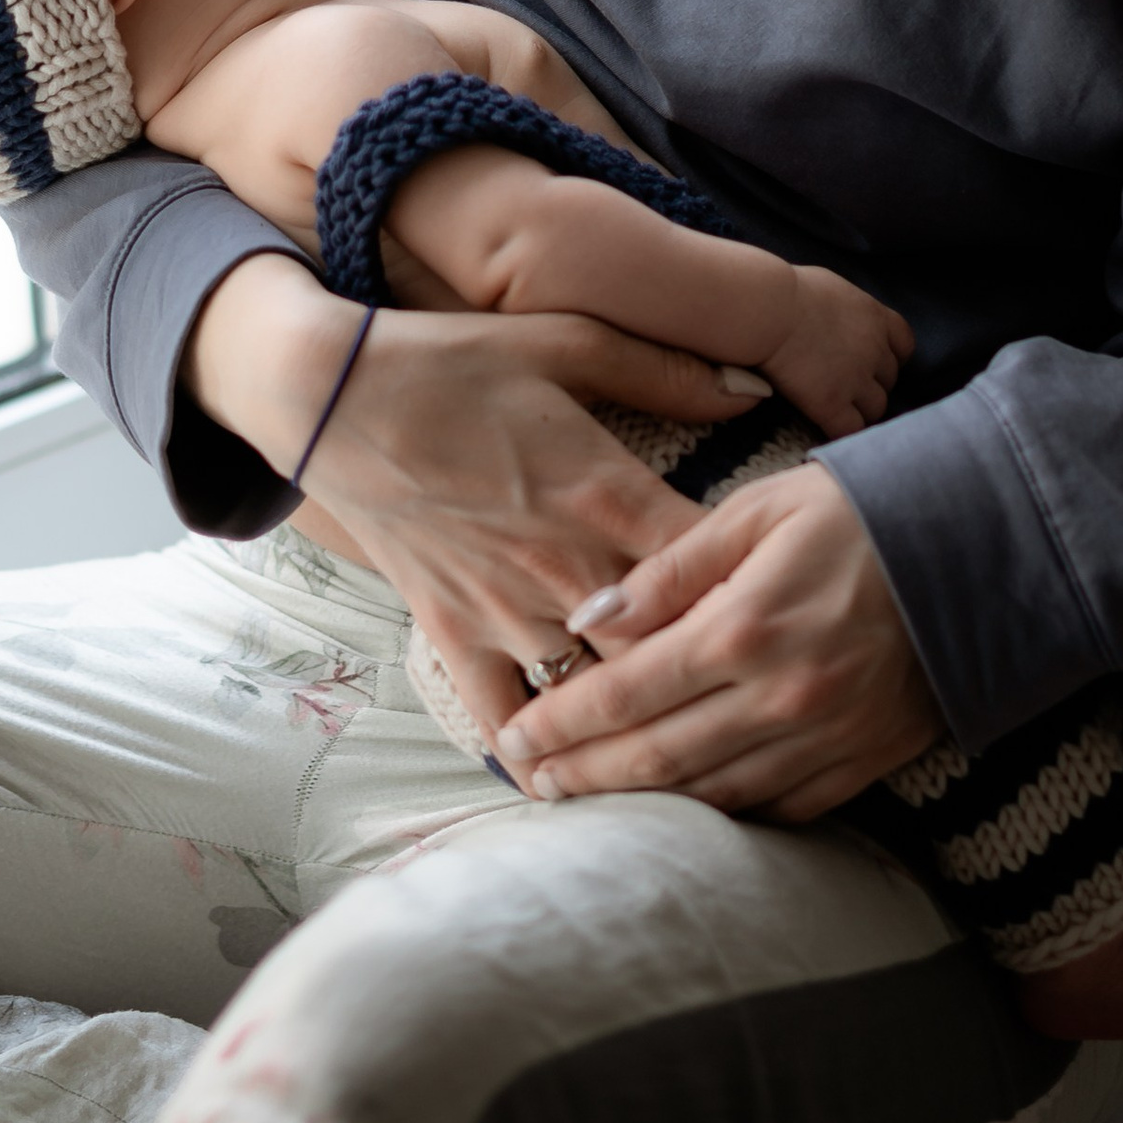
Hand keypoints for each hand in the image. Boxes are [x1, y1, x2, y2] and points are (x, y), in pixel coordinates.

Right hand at [183, 257, 743, 745]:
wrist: (333, 396)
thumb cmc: (455, 360)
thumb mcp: (568, 341)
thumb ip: (667, 368)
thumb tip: (754, 386)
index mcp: (607, 494)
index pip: (713, 568)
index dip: (760, 592)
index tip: (790, 603)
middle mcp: (567, 568)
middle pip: (670, 651)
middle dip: (720, 675)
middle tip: (766, 699)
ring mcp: (507, 612)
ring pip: (599, 698)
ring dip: (646, 725)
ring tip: (701, 752)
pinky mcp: (453, 636)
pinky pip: (505, 721)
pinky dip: (544, 757)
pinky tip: (581, 781)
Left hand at [495, 464, 943, 822]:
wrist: (989, 546)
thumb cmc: (863, 511)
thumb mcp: (758, 511)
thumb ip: (671, 568)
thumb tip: (593, 616)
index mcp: (747, 628)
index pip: (627, 692)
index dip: (562, 721)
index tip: (514, 735)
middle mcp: (783, 698)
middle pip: (658, 758)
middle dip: (584, 776)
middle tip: (529, 783)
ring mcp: (827, 740)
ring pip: (712, 796)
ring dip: (642, 806)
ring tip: (585, 804)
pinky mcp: (865, 763)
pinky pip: (779, 810)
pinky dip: (723, 817)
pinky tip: (683, 813)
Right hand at [758, 267, 912, 439]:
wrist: (766, 309)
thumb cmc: (786, 290)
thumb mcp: (830, 288)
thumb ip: (846, 308)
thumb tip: (839, 316)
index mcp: (874, 317)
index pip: (904, 345)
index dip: (891, 356)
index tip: (875, 362)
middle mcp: (874, 349)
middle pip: (890, 379)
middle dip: (872, 383)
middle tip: (846, 385)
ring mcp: (856, 379)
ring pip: (876, 408)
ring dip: (860, 410)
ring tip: (837, 410)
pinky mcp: (832, 404)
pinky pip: (851, 430)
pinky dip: (842, 431)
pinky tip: (826, 426)